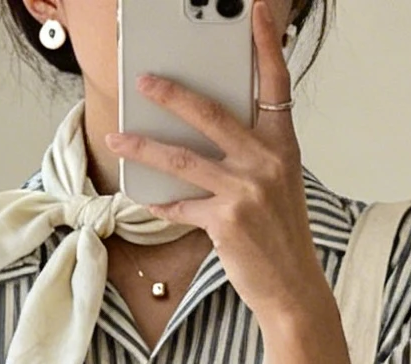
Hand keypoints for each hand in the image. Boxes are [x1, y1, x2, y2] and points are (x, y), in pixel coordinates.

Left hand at [106, 2, 327, 332]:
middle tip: (145, 81)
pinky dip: (160, 202)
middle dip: (172, 94)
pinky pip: (181, 205)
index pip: (276, 85)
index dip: (268, 45)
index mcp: (282, 147)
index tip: (259, 12)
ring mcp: (245, 192)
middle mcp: (266, 163)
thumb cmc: (281, 239)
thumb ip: (251, 156)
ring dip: (144, 147)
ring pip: (182, 159)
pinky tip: (143, 195)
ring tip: (117, 137)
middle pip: (211, 114)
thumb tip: (206, 139)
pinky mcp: (225, 221)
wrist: (293, 289)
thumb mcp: (278, 186)